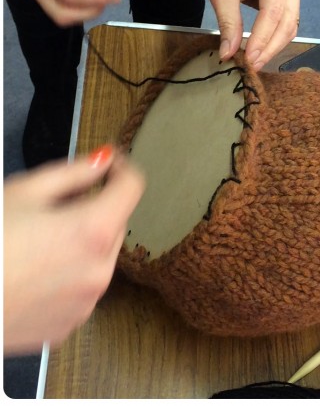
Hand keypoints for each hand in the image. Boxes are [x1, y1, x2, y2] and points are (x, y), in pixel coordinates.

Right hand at [3, 146, 144, 354]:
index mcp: (93, 231)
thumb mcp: (24, 192)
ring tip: (39, 244)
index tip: (111, 165)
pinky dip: (71, 274)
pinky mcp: (72, 322)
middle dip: (96, 210)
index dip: (121, 168)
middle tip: (56, 209)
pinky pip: (84, 286)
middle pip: (116, 223)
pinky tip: (37, 273)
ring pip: (101, 256)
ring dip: (84, 243)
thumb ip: (74, 172)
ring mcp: (87, 301)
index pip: (132, 187)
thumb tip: (102, 161)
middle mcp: (99, 270)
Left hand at [202, 0, 302, 70]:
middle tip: (252, 66)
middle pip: (287, 23)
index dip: (262, 39)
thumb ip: (227, 22)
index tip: (249, 58)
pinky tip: (260, 50)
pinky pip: (286, 23)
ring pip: (290, 26)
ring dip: (273, 47)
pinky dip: (274, 39)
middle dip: (270, 48)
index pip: (273, 12)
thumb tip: (228, 54)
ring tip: (255, 61)